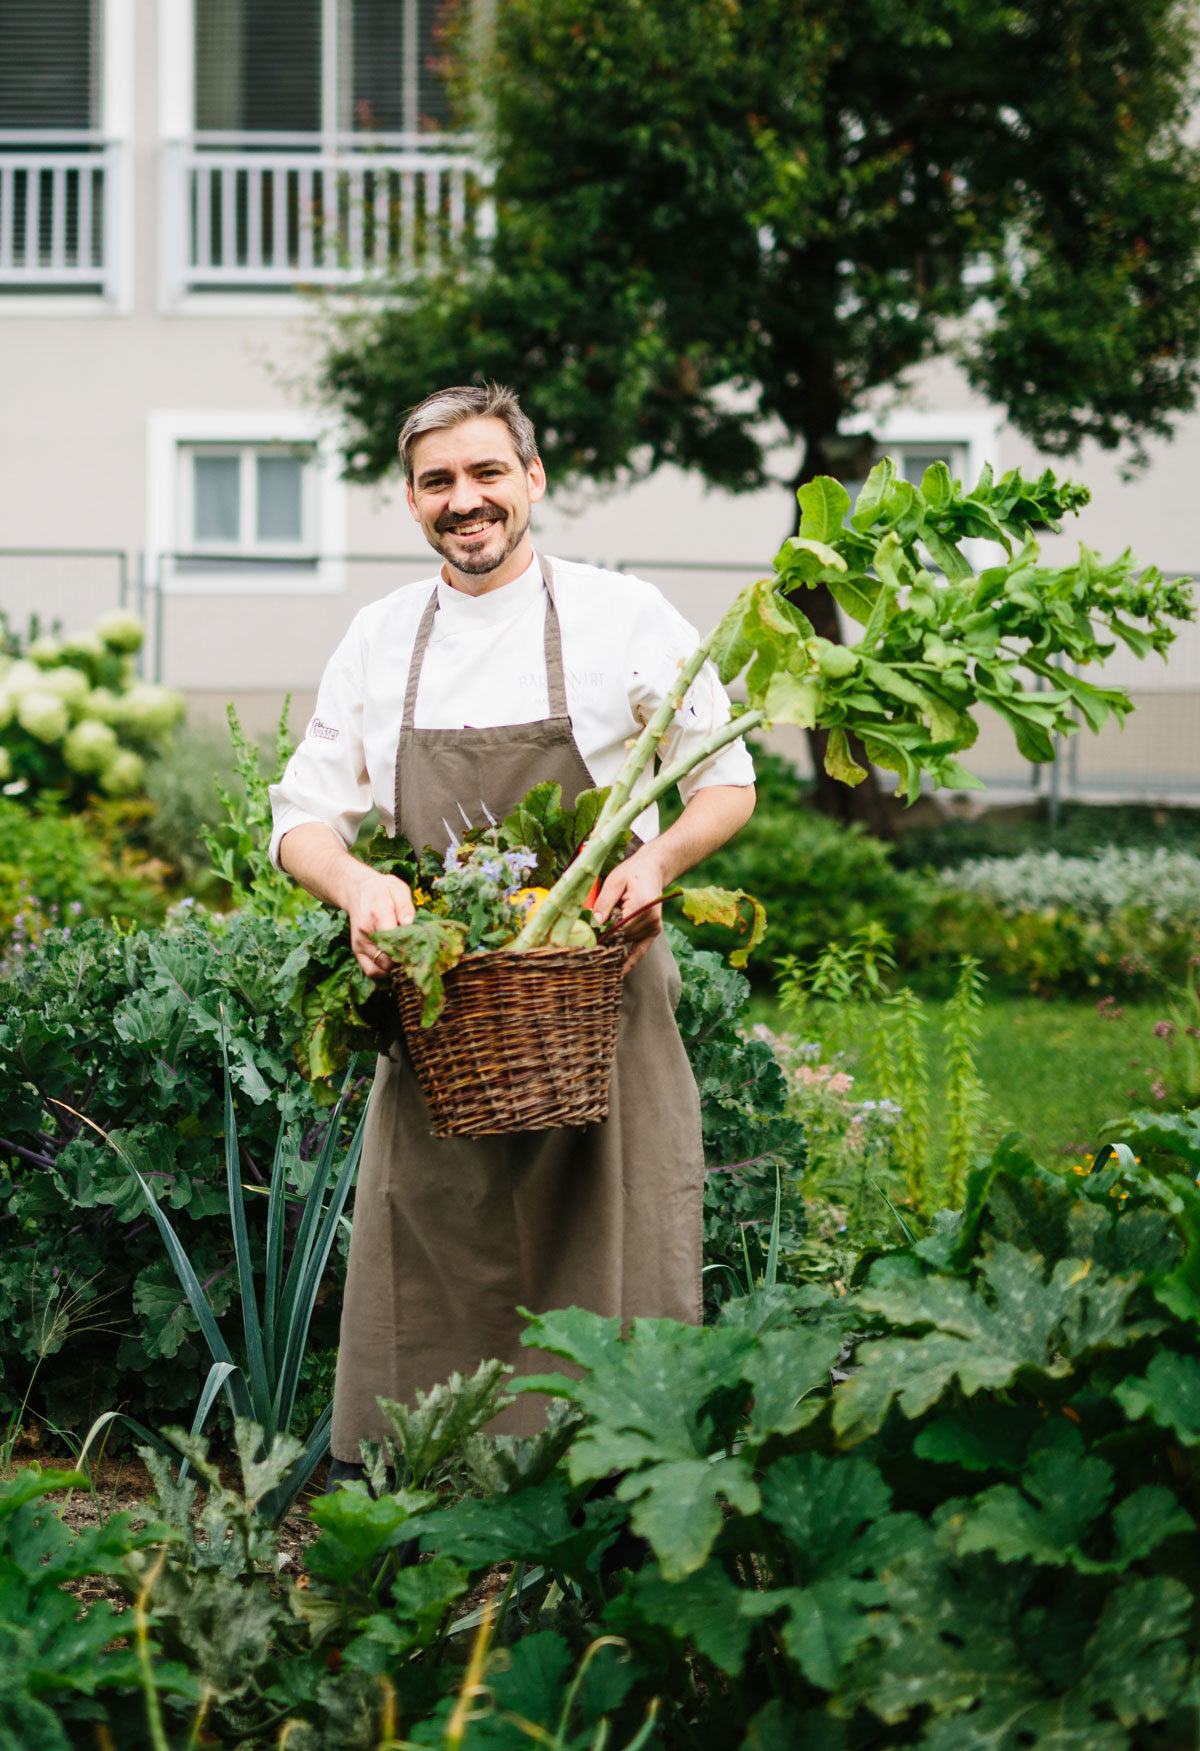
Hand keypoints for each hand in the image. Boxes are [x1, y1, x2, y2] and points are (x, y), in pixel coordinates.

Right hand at [347, 871, 415, 976]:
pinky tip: (395, 966)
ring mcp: (360, 943)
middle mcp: (366, 931)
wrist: (357, 891)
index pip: (394, 939)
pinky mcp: (356, 951)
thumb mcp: (398, 889)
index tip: (422, 950)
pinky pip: (371, 971)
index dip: (410, 949)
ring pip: (381, 968)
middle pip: (388, 958)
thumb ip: (405, 906)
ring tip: (409, 962)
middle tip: (420, 959)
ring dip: (397, 969)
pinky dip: (384, 973)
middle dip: (406, 962)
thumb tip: (410, 923)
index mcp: (378, 913)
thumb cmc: (383, 890)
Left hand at [592, 846, 667, 971]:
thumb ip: (604, 901)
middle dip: (605, 939)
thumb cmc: (631, 873)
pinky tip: (619, 972)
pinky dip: (630, 961)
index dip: (601, 935)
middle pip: (622, 937)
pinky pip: (641, 950)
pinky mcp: (654, 931)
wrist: (652, 870)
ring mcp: (654, 926)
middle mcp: (651, 919)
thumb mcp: (614, 881)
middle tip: (584, 947)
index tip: (585, 943)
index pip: (618, 927)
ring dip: (613, 942)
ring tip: (597, 945)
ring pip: (627, 942)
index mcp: (641, 905)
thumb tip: (596, 923)